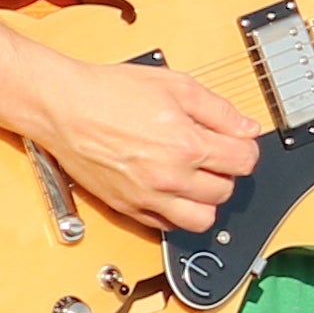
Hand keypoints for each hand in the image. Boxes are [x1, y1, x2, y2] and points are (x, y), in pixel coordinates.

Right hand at [32, 58, 266, 236]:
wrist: (64, 107)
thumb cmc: (111, 92)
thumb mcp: (176, 86)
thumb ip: (219, 110)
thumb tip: (248, 128)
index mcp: (188, 145)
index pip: (244, 163)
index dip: (245, 150)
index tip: (237, 144)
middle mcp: (171, 177)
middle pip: (226, 192)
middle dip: (225, 173)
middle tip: (211, 155)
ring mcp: (149, 197)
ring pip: (201, 220)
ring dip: (205, 201)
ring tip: (194, 179)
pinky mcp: (128, 208)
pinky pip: (167, 227)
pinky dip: (176, 213)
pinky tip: (170, 190)